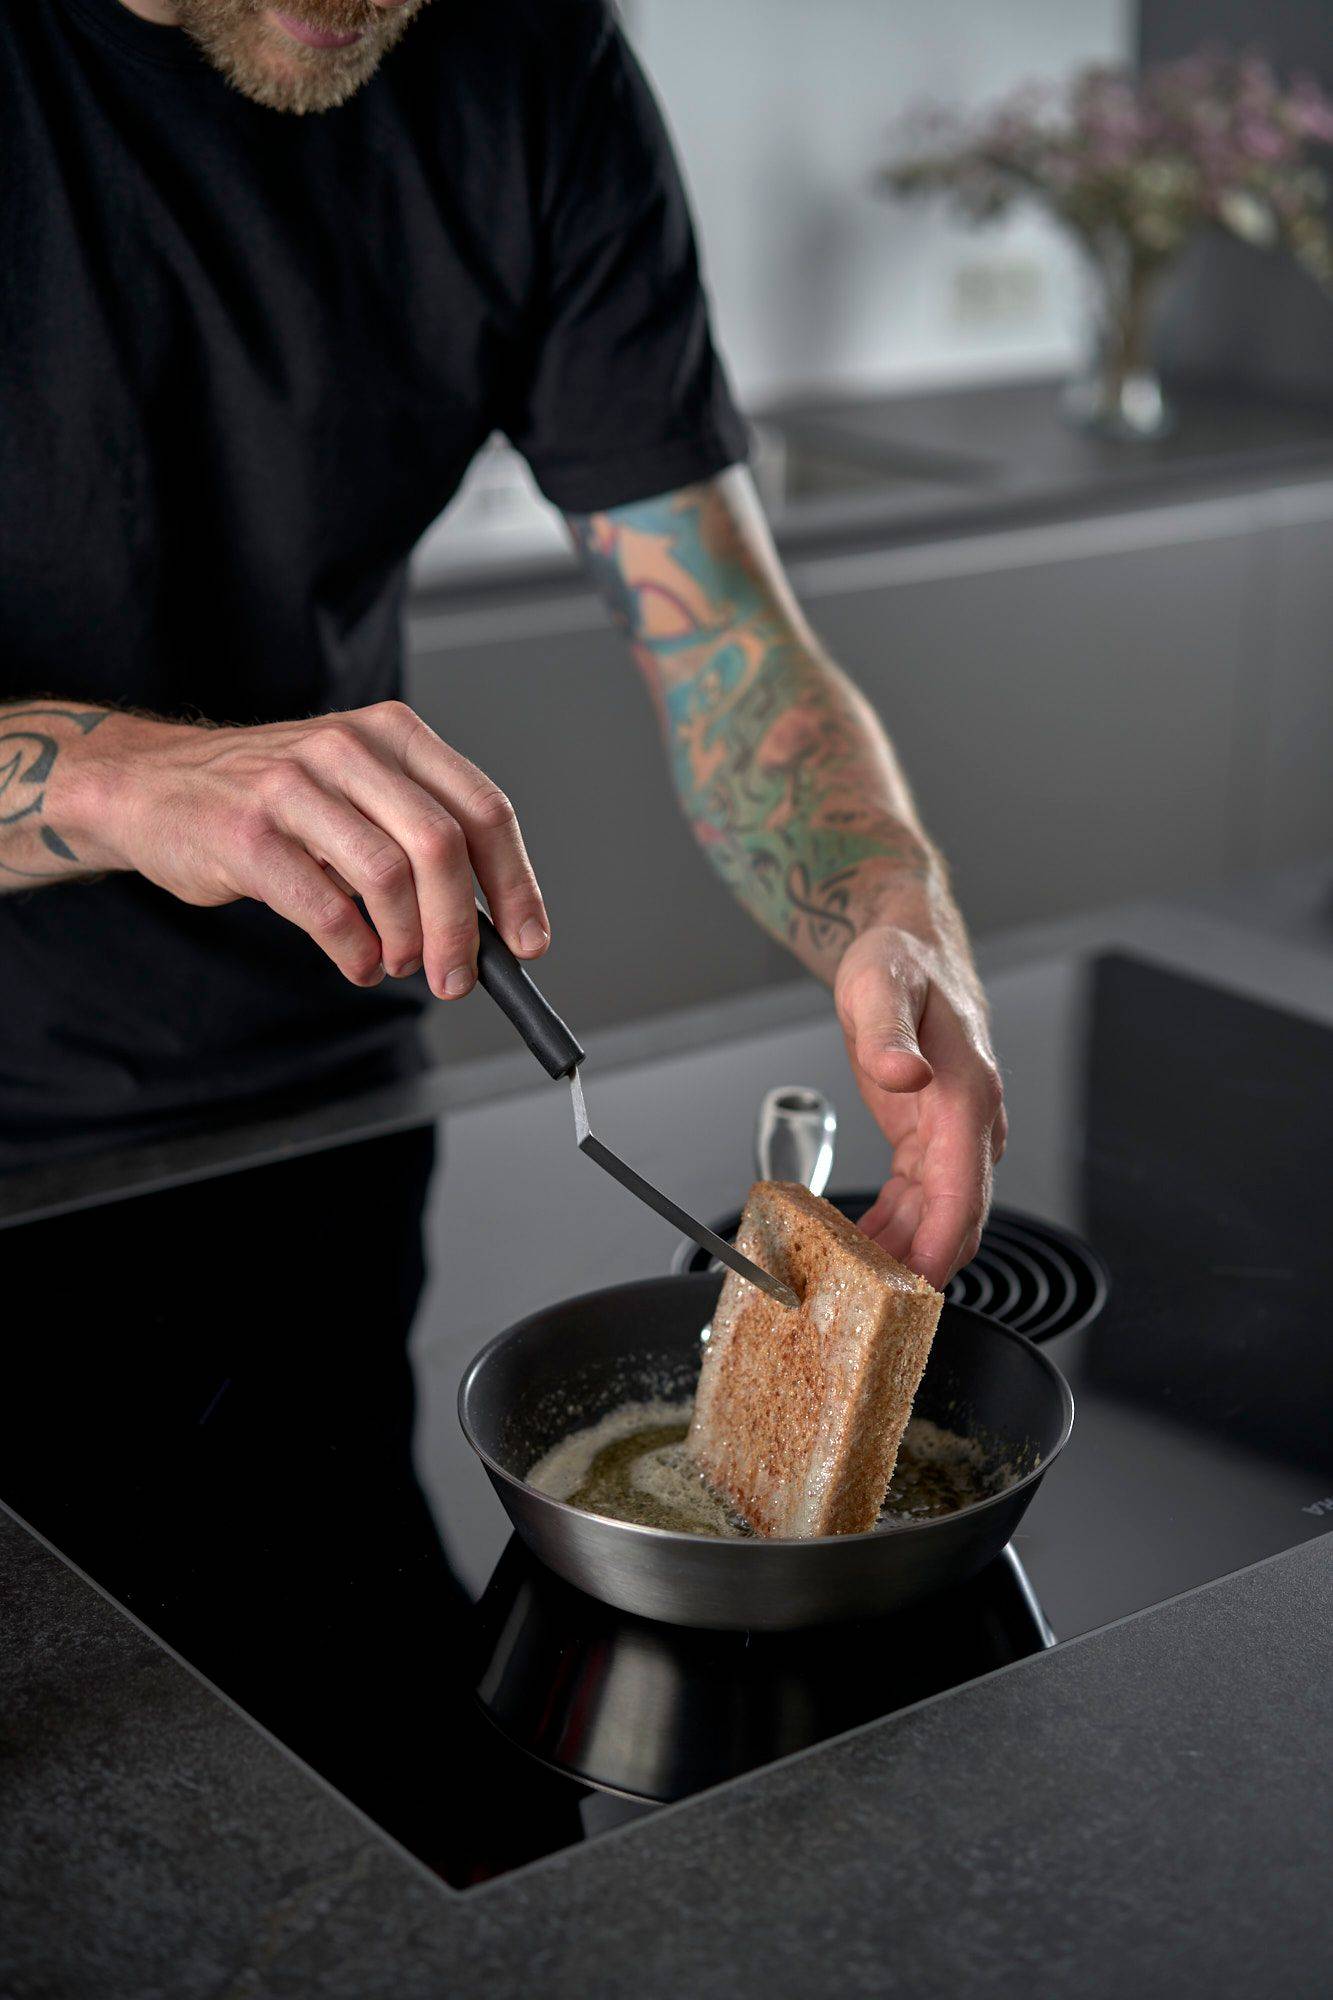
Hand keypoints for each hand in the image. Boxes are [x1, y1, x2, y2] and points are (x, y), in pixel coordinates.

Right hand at [75, 701, 548, 996]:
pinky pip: (327, 910)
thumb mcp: (354, 789)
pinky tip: (358, 961)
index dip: (515, 882)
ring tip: (398, 963)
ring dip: (407, 941)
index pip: (482, 808)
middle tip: (458, 977)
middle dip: (462, 928)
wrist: (149, 786)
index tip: (528, 940)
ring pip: (388, 879)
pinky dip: (355, 951)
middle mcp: (349, 749)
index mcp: (392, 734)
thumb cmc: (267, 798)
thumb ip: (418, 836)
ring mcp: (295, 787)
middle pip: (442, 847)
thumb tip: (490, 921)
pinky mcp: (248, 835)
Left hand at [834, 923, 1006, 1290]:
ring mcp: (954, 1134)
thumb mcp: (879, 987)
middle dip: (921, 1264)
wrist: (907, 946)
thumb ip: (887, 1033)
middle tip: (873, 1305)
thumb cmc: (898, 962)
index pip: (964, 1188)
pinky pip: (917, 1202)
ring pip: (937, 1216)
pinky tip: (859, 1251)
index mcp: (967, 1092)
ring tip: (854, 1286)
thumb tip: (905, 1072)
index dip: (943, 1243)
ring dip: (902, 1253)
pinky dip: (892, 1230)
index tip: (919, 1287)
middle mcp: (971, 1120)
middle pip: (957, 1215)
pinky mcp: (930, 1140)